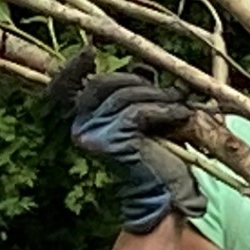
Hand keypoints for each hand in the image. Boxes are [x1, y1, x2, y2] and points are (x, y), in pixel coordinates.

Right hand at [69, 70, 207, 233]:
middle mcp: (82, 128)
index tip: (88, 52)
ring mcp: (94, 136)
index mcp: (85, 122)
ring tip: (182, 104)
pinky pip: (139, 111)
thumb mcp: (146, 121)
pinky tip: (181, 114)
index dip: (74, 68)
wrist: (168, 198)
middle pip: (104, 84)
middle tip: (170, 91)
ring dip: (159, 96)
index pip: (67, 88)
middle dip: (139, 82)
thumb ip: (137, 97)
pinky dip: (164, 109)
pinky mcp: (113, 142)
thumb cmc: (161, 159)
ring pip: (126, 95)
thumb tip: (140, 66)